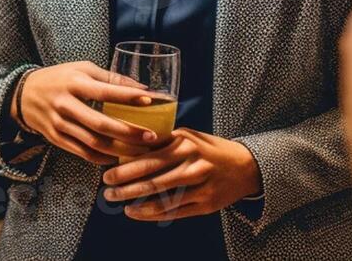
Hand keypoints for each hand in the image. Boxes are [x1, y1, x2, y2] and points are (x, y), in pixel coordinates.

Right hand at [18, 61, 167, 164]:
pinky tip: (118, 157)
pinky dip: (102, 157)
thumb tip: (140, 88)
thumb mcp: (82, 69)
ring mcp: (59, 124)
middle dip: (128, 132)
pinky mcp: (55, 139)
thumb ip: (109, 78)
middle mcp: (65, 105)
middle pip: (100, 123)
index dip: (127, 97)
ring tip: (140, 150)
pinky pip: (82, 152)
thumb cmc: (59, 78)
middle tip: (151, 136)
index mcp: (74, 83)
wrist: (23, 94)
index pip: (105, 91)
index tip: (149, 100)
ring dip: (119, 149)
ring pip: (93, 142)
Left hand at [101, 128, 259, 220]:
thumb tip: (128, 147)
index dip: (125, 168)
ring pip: (161, 200)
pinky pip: (173, 212)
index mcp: (185, 144)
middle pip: (151, 181)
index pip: (148, 158)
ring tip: (120, 205)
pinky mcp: (205, 204)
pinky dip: (152, 215)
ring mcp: (200, 186)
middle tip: (107, 193)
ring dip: (136, 204)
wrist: (245, 166)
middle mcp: (193, 165)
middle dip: (125, 188)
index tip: (107, 174)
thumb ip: (162, 142)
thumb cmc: (209, 149)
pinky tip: (138, 213)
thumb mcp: (189, 137)